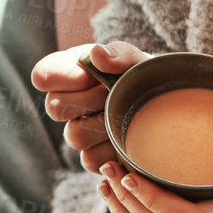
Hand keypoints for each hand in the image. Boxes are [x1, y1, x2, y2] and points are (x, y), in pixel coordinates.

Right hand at [30, 40, 150, 175]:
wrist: (168, 110)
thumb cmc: (148, 80)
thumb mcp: (140, 61)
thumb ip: (120, 53)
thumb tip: (97, 54)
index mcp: (72, 72)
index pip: (43, 75)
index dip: (60, 76)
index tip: (86, 76)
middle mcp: (69, 103)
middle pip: (55, 107)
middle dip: (88, 99)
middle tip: (112, 94)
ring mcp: (79, 132)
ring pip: (74, 135)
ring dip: (102, 125)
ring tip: (124, 115)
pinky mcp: (95, 158)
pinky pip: (91, 160)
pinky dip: (112, 150)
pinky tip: (126, 138)